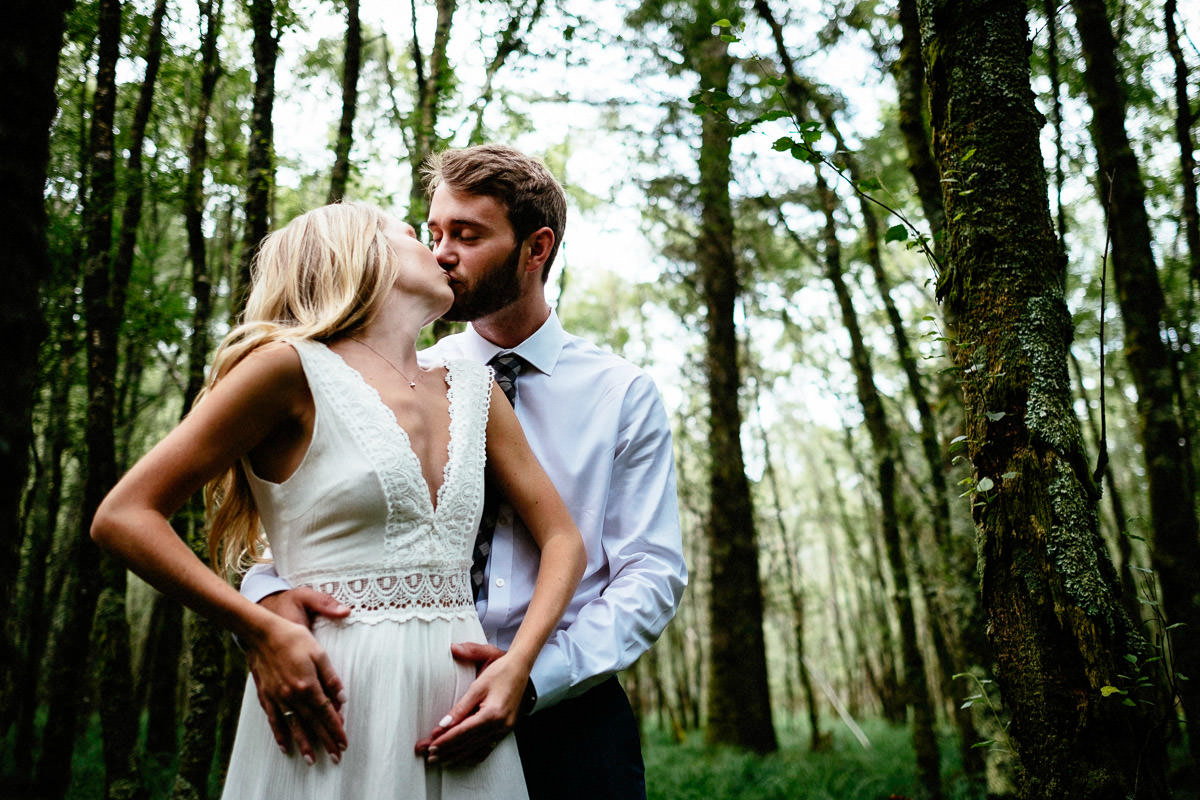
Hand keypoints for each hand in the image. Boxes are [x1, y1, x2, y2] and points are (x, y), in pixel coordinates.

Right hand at [249, 590, 350, 762]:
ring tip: (311, 760)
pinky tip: (285, 745)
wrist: (262, 633)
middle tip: (335, 757)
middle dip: (324, 741)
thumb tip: (341, 698)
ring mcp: (277, 697)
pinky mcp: (265, 696)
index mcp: (308, 685)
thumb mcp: (319, 653)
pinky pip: (273, 720)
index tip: (344, 742)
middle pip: (312, 724)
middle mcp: (292, 696)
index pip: (326, 713)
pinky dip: (279, 734)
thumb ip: (331, 677)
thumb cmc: (294, 638)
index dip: (336, 728)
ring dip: (304, 743)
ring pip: (293, 726)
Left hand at [415, 643, 525, 766]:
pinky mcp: (505, 729)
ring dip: (457, 755)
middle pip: (468, 743)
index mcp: (492, 714)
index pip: (463, 732)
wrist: (520, 668)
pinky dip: (473, 754)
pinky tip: (463, 758)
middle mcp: (499, 725)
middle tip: (429, 756)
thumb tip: (442, 724)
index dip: (445, 740)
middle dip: (447, 751)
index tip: (430, 745)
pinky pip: (488, 747)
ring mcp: (504, 730)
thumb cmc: (499, 671)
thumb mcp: (477, 686)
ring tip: (440, 760)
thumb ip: (460, 707)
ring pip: (476, 748)